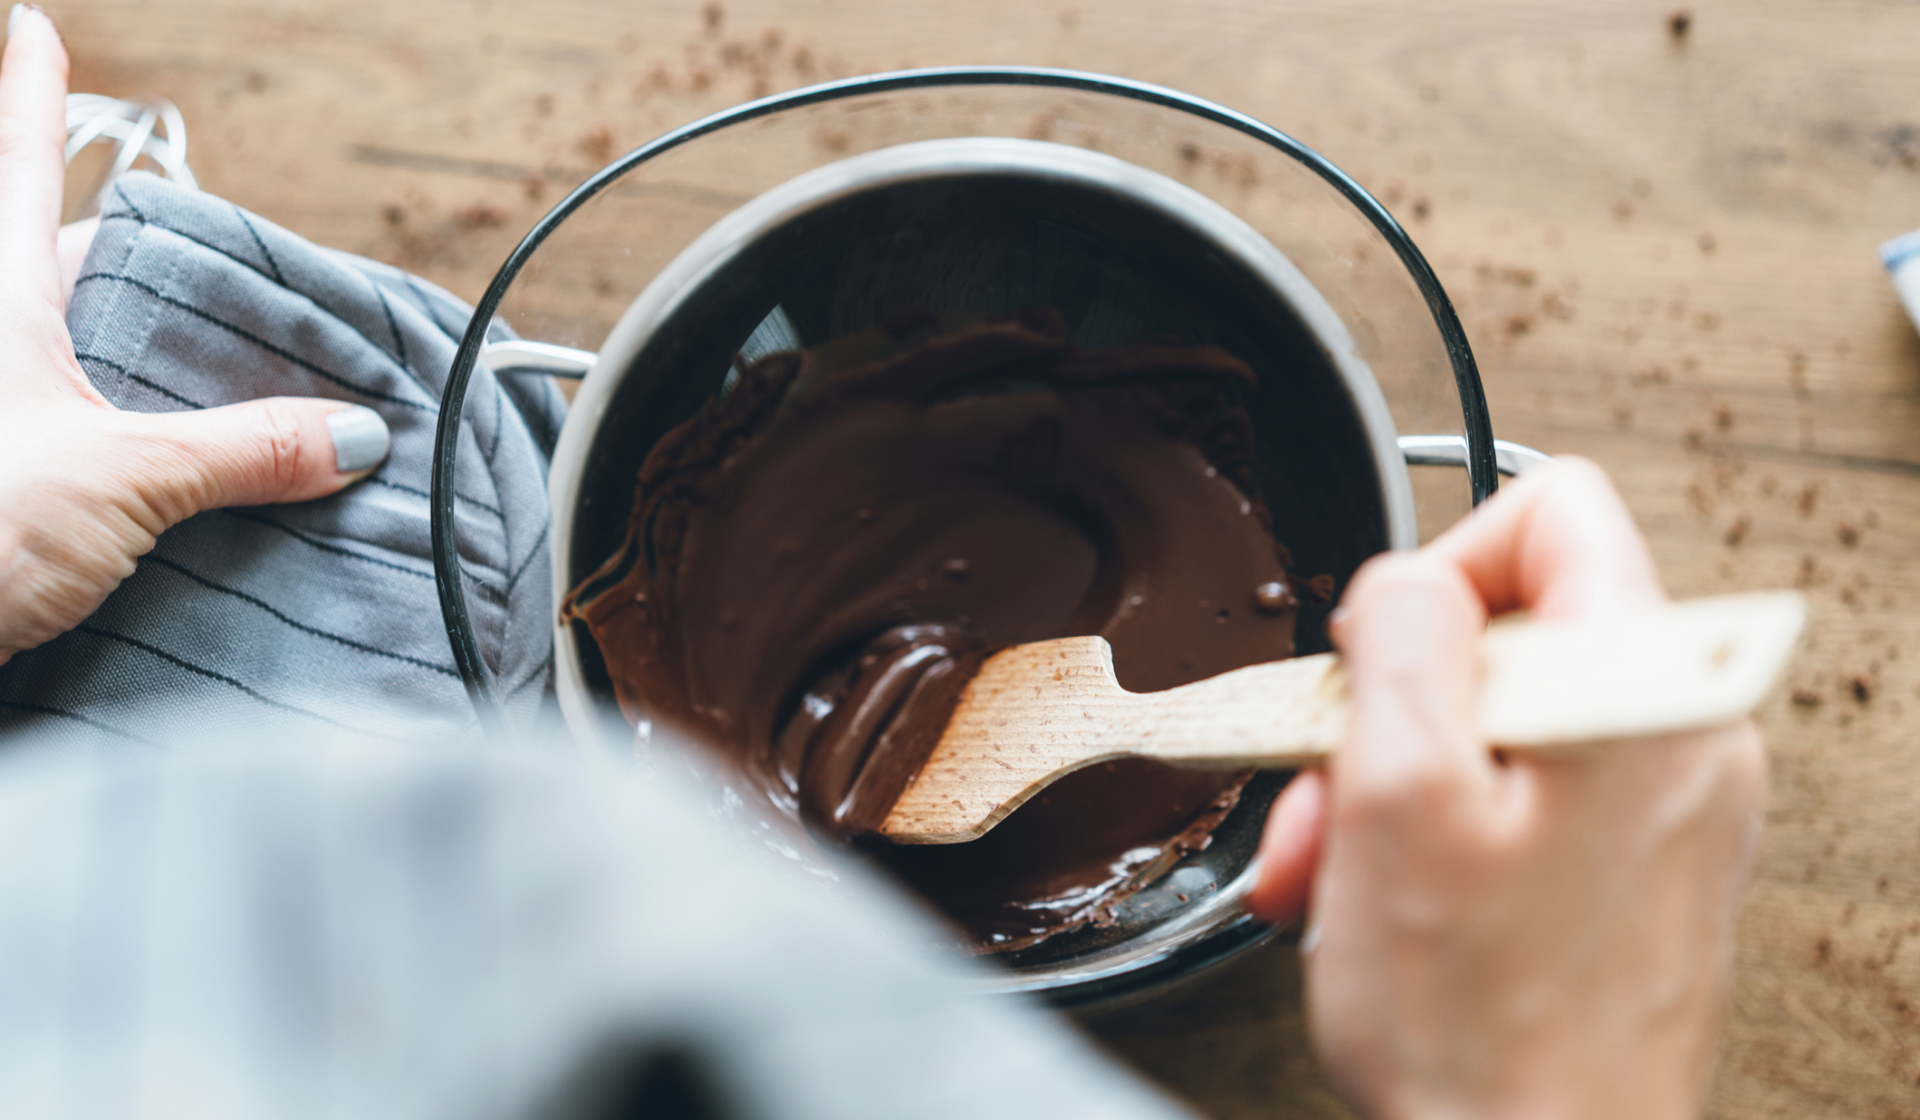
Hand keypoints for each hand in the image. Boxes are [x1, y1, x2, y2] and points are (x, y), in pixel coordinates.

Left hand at [0, 6, 388, 665]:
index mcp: (0, 297)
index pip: (20, 156)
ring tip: (179, 362)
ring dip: (104, 345)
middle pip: (39, 256)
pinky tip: (146, 460)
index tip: (33, 26)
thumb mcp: (118, 484)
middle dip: (96, 245)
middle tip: (165, 250)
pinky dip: (102, 422)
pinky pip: (50, 418)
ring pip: (45, 342)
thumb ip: (240, 453)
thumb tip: (352, 436)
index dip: (32, 85)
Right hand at [1250, 458, 1765, 1119]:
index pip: (1550, 508)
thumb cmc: (1482, 1024)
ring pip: (1502, 717)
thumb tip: (1405, 576)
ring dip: (1396, 778)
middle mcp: (1680, 733)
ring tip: (1338, 869)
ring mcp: (1666, 803)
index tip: (1382, 658)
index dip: (1438, 566)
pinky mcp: (1640, 863)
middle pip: (1510, 626)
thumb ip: (1403, 640)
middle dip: (1392, 702)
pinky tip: (1386, 897)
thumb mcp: (1398, 794)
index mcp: (1641, 688)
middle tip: (1331, 792)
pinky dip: (1442, 827)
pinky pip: (1527, 793)